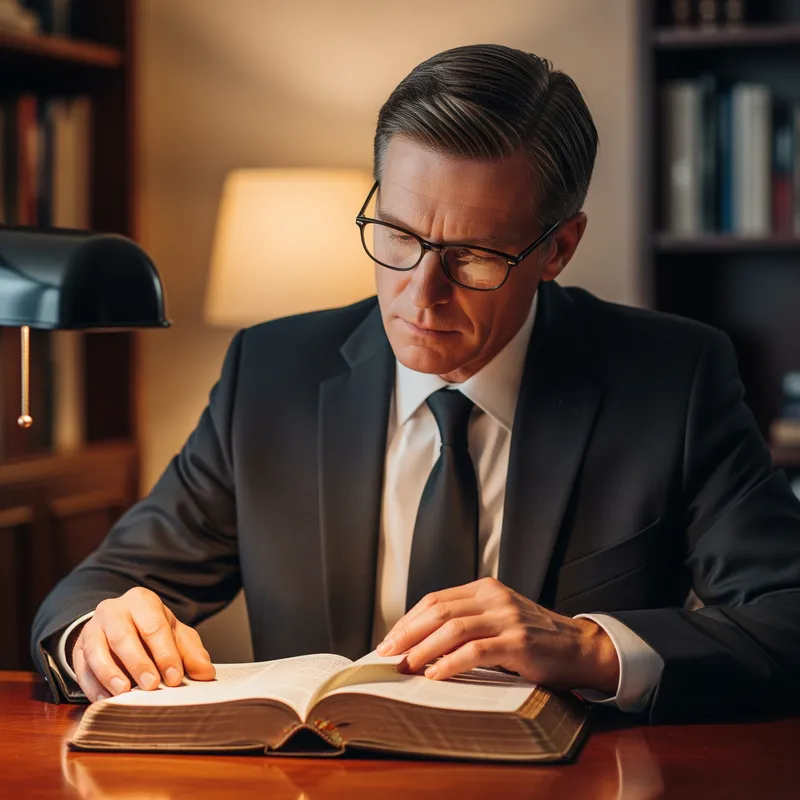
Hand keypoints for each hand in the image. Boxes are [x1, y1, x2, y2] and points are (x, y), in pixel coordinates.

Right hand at [72, 587, 215, 702]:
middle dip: (138, 662)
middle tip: (151, 686)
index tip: (175, 677)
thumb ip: (190, 652)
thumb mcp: (174, 634)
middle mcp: (114, 610)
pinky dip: (92, 685)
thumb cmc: (151, 630)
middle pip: (123, 636)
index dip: (165, 653)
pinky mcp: (77, 648)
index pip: (154, 626)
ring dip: (110, 673)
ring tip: (124, 692)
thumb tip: (206, 673)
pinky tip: (105, 700)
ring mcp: (92, 628)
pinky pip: (81, 667)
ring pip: (96, 649)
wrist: (119, 625)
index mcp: (142, 601)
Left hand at [376, 578, 619, 692]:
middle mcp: (494, 598)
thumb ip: (468, 623)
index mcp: (486, 589)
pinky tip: (435, 676)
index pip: (435, 600)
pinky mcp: (519, 643)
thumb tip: (421, 645)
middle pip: (438, 611)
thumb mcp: (499, 620)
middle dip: (407, 633)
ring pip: (453, 628)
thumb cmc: (535, 640)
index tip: (389, 640)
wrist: (580, 649)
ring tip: (405, 666)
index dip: (408, 620)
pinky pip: (476, 651)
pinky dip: (451, 663)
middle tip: (387, 654)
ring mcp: (507, 618)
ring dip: (423, 649)